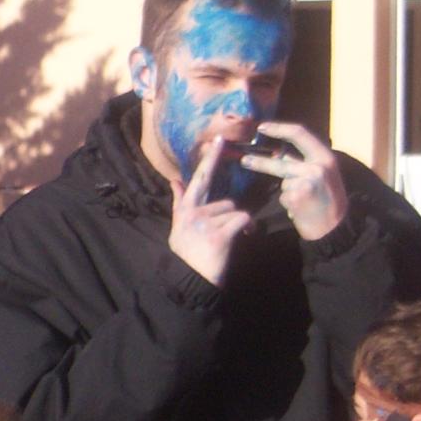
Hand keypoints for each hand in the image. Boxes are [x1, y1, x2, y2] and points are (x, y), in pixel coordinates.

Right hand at [167, 137, 251, 287]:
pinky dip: (246, 229)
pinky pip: (242, 220)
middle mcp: (193, 214)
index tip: (218, 140)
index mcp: (185, 210)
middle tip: (225, 224)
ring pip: (235, 212)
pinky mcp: (218, 235)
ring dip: (237, 226)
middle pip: (225, 202)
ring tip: (227, 242)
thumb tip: (174, 180)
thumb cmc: (188, 255)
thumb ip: (179, 202)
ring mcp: (205, 224)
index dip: (209, 160)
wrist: (190, 281)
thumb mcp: (179, 228)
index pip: (198, 180)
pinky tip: (240, 239)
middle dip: (229, 216)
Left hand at [239, 121, 347, 242]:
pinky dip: (288, 203)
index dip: (279, 128)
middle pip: (281, 161)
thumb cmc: (328, 200)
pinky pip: (283, 196)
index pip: (300, 133)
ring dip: (288, 192)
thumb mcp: (323, 174)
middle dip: (260, 162)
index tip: (262, 127)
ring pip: (284, 182)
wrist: (335, 227)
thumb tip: (278, 153)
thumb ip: (303, 163)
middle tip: (244, 160)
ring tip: (302, 202)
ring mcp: (307, 181)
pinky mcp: (297, 196)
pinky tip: (301, 210)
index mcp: (325, 156)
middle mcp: (317, 166)